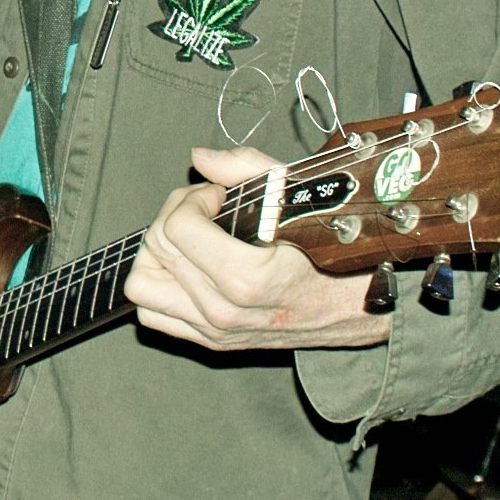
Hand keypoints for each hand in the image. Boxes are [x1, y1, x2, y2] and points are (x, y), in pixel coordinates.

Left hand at [125, 147, 390, 350]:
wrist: (357, 306)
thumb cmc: (332, 249)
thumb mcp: (299, 196)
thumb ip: (245, 169)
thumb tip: (200, 157)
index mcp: (245, 278)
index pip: (176, 228)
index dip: (192, 198)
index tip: (218, 195)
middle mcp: (223, 310)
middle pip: (156, 247)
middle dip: (176, 214)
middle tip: (206, 208)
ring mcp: (214, 330)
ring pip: (142, 283)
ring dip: (158, 253)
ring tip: (190, 238)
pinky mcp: (210, 341)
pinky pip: (152, 313)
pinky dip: (160, 286)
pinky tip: (188, 266)